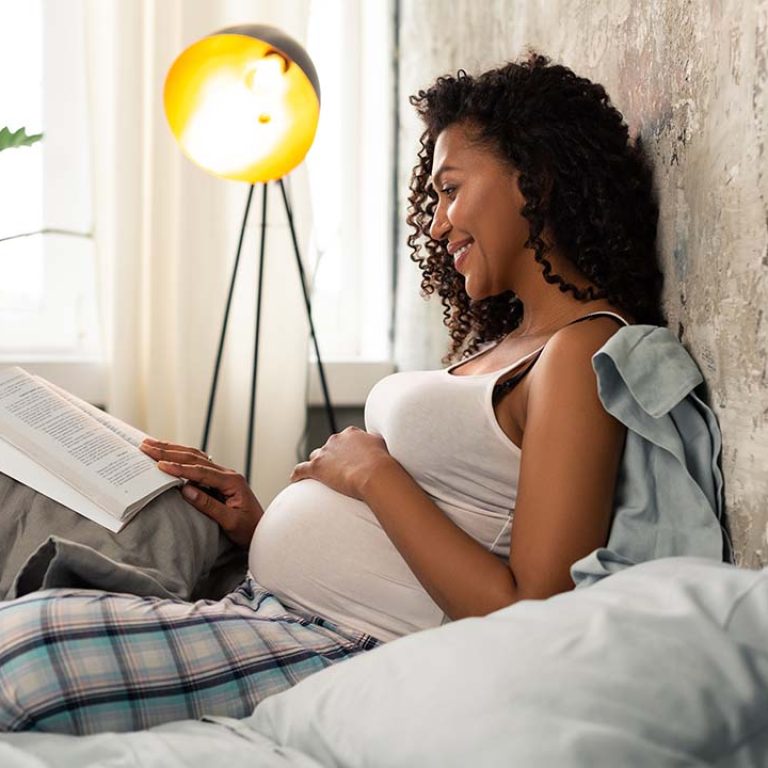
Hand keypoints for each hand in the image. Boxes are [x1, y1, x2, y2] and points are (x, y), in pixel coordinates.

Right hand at [140, 438, 262, 548]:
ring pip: (196, 457)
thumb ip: (209, 506)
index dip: (179, 468)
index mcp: (232, 481)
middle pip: (195, 459)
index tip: (159, 465)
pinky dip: (182, 457)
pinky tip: (170, 453)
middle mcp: (227, 474)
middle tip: (147, 447)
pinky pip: (198, 464)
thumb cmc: (248, 529)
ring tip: (152, 444)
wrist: (262, 532)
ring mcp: (223, 475)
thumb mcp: (230, 521)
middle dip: (170, 452)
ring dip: (174, 450)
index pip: (201, 471)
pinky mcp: (219, 480)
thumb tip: (186, 490)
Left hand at [289, 426, 395, 499]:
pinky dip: (297, 474)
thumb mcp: (382, 445)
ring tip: (318, 474)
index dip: (346, 449)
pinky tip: (294, 479)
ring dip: (317, 463)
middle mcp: (336, 439)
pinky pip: (301, 469)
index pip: (345, 439)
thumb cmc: (383, 463)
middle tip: (338, 469)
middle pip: (329, 447)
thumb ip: (375, 441)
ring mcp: (325, 453)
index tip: (350, 457)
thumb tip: (375, 442)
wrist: (375, 474)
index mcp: (351, 433)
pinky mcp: (316, 467)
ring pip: (315, 456)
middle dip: (332, 456)